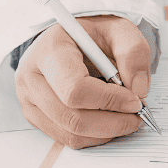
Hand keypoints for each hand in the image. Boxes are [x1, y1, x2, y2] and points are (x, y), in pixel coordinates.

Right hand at [16, 15, 149, 148]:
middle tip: (137, 116)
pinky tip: (108, 121)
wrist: (68, 38)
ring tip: (125, 118)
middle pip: (72, 118)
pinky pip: (67, 138)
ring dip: (106, 132)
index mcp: (50, 50)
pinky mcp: (35, 116)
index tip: (135, 101)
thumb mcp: (118, 29)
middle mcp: (32, 76)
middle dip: (112, 123)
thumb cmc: (91, 34)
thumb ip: (133, 53)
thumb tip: (139, 91)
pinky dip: (94, 136)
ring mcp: (29, 99)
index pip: (75, 89)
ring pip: (70, 134)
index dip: (109, 101)